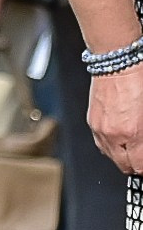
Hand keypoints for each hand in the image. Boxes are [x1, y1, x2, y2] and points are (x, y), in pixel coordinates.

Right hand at [90, 62, 142, 176]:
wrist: (119, 64)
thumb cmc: (140, 81)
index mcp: (133, 133)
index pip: (140, 166)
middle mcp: (113, 134)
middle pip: (124, 165)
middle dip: (135, 164)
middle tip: (141, 158)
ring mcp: (100, 129)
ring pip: (110, 156)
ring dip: (122, 156)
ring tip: (132, 148)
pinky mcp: (92, 122)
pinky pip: (101, 142)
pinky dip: (111, 144)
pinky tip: (120, 137)